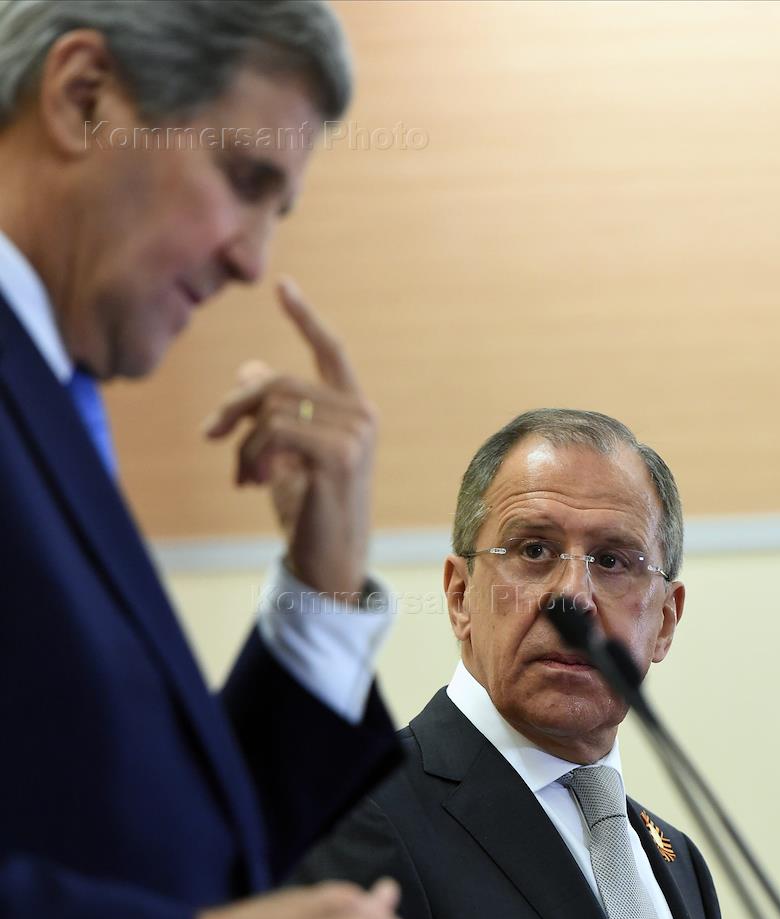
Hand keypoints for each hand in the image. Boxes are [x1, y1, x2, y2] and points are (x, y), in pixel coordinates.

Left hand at [203, 278, 377, 597]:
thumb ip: (273, 414)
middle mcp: (361, 415)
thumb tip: (250, 368)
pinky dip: (250, 456)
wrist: (330, 562)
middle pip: (279, 381)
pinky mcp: (340, 456)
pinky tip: (251, 483)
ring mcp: (355, 434)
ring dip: (242, 442)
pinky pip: (275, 432)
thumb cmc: (309, 510)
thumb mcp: (284, 456)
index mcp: (353, 410)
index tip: (282, 285)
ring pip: (273, 407)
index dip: (305, 317)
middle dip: (234, 405)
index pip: (331, 351)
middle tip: (209, 434)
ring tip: (240, 475)